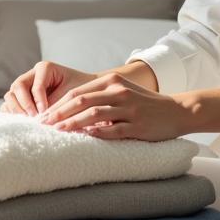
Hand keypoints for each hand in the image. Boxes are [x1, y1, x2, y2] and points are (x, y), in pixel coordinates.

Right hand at [1, 61, 96, 116]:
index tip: (44, 113)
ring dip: (16, 109)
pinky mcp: (21, 97)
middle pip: (18, 86)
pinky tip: (22, 122)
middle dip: (24, 104)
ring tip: (28, 121)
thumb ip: (56, 103)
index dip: (38, 100)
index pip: (36, 85)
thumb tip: (42, 117)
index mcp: (44, 68)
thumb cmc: (80, 90)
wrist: (85, 91)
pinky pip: (9, 104)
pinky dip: (12, 112)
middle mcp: (31, 74)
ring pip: (11, 94)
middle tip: (33, 118)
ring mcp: (24, 86)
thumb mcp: (71, 94)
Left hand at [35, 73, 192, 140]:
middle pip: (82, 101)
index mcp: (112, 82)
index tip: (44, 115)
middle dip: (60, 113)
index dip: (58, 104)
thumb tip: (70, 109)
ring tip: (57, 131)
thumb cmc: (145, 104)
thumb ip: (100, 96)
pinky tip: (85, 137)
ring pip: (94, 114)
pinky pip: (114, 130)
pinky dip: (97, 133)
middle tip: (43, 124)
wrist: (176, 110)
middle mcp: (119, 92)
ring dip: (73, 123)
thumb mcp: (122, 92)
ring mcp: (129, 108)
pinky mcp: (138, 125)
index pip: (78, 92)